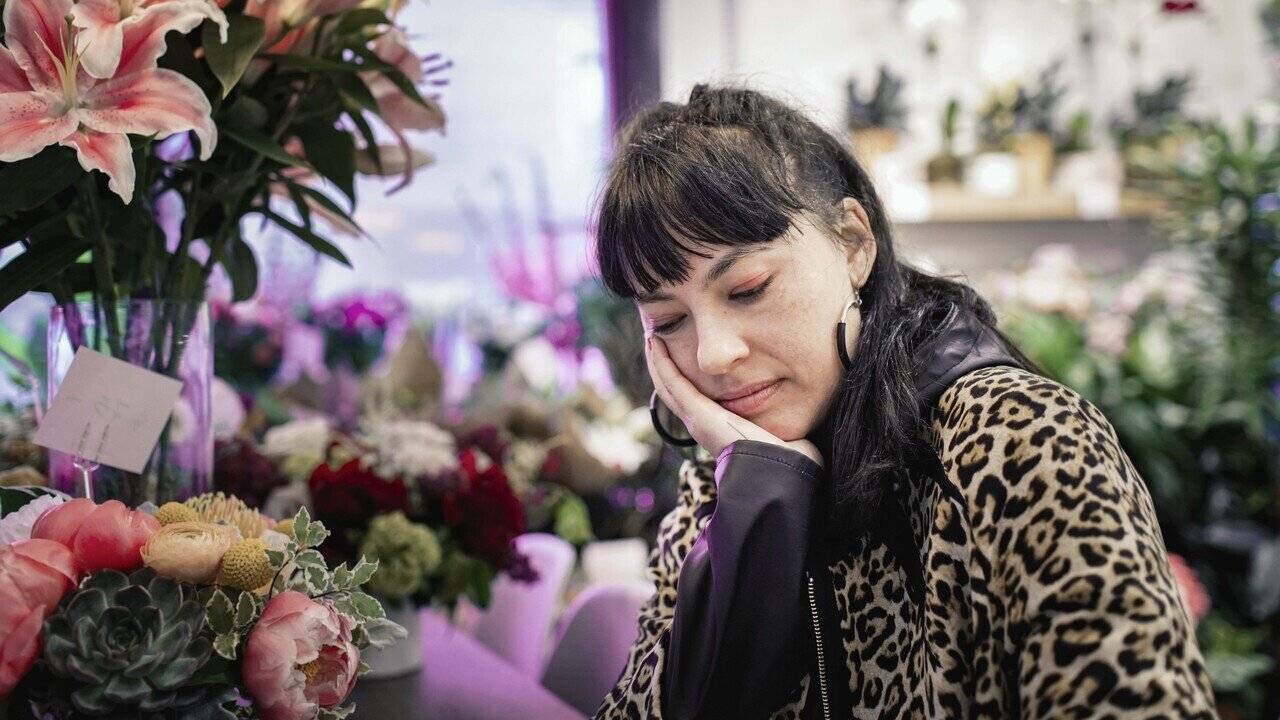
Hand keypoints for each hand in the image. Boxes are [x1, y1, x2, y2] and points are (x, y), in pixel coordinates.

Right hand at [645, 334, 822, 466]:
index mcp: (715, 427)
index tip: (679, 353)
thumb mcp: (775, 427)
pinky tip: (655, 342)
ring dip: (658, 361)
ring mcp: (695, 419)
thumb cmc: (785, 453)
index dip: (682, 376)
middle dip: (664, 366)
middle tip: (656, 341)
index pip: (690, 397)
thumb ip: (775, 414)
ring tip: (652, 337)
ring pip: (667, 386)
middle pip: (672, 391)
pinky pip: (672, 383)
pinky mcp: (697, 413)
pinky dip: (661, 363)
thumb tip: (793, 404)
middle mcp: (700, 424)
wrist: (779, 468)